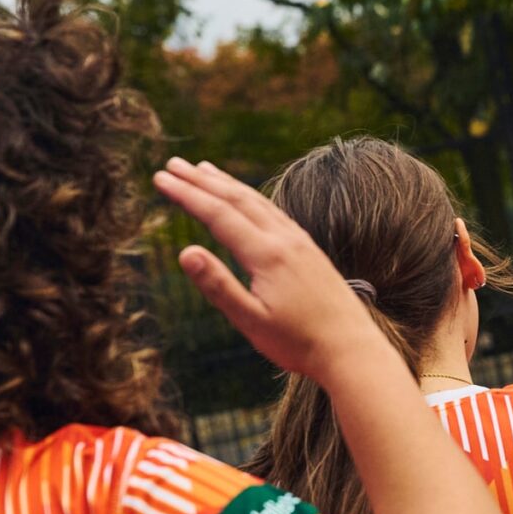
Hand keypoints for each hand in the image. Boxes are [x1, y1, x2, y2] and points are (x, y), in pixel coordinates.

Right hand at [153, 157, 384, 379]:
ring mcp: (301, 243)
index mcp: (267, 255)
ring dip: (228, 183)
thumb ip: (218, 286)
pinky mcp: (311, 251)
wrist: (352, 350)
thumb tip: (185, 251)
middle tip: (172, 163)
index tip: (160, 178)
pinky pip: (275, 213)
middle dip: (201, 180)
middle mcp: (285, 240)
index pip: (218, 214)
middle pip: (236, 199)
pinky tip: (248, 199)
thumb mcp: (252, 321)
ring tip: (204, 169)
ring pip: (258, 202)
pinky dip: (253, 198)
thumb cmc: (299, 343)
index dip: (186, 194)